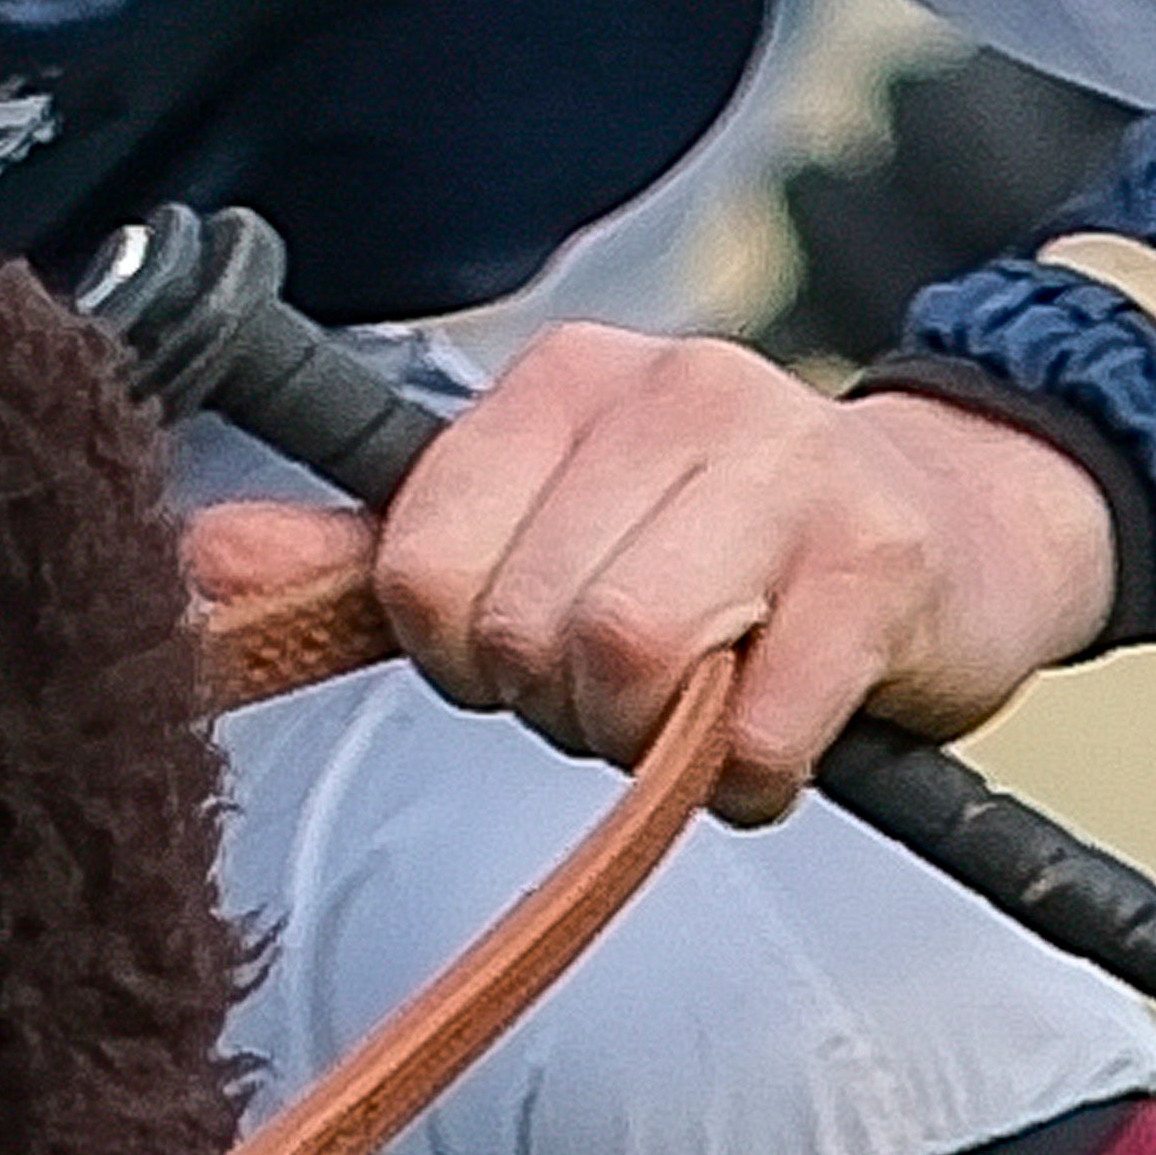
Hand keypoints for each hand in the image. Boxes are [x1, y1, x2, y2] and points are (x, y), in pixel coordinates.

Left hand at [175, 326, 1114, 823]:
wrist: (959, 529)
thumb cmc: (724, 546)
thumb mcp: (541, 525)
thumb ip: (364, 554)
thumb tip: (195, 563)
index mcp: (564, 379)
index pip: (420, 561)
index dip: (459, 649)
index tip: (527, 647)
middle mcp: (673, 390)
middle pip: (520, 626)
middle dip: (560, 700)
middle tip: (632, 681)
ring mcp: (785, 467)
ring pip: (625, 664)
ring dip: (650, 736)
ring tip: (702, 697)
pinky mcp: (877, 563)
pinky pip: (752, 732)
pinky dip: (751, 775)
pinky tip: (779, 727)